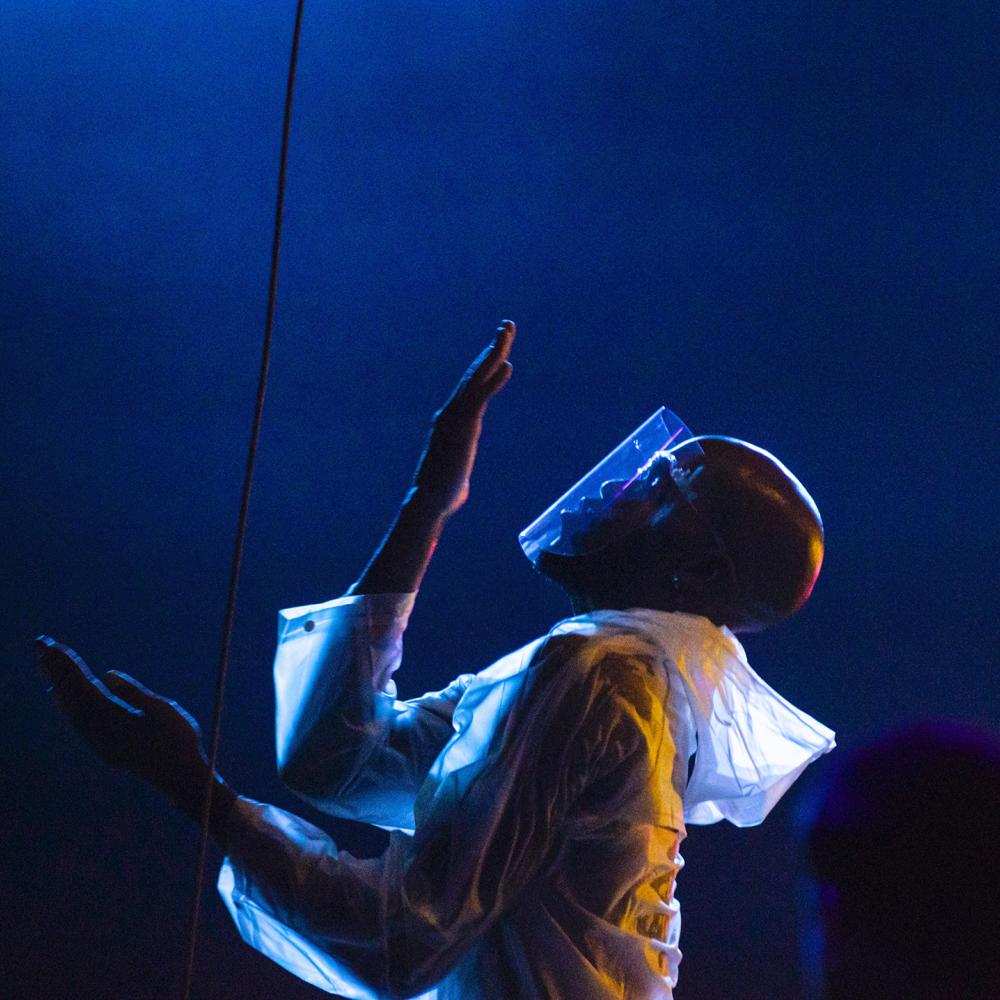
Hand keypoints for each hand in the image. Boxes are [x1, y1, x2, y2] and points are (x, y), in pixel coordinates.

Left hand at [37, 636, 214, 817]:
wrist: (179, 777)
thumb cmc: (179, 741)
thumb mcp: (164, 712)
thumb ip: (134, 693)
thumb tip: (107, 674)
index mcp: (114, 720)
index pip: (83, 686)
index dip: (68, 664)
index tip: (53, 645)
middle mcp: (99, 733)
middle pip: (71, 695)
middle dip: (57, 669)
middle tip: (41, 644)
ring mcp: (98, 741)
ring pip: (70, 708)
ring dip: (59, 683)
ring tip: (46, 662)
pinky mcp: (102, 746)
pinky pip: (75, 719)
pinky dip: (65, 702)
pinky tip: (59, 694)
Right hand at [411, 320, 514, 517]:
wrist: (428, 502)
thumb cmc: (440, 496)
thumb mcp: (454, 479)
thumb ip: (458, 474)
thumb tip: (458, 486)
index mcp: (450, 421)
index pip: (471, 388)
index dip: (485, 367)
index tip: (499, 351)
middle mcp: (450, 413)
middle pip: (475, 374)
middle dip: (492, 349)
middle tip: (506, 326)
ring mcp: (456, 417)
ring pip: (478, 377)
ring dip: (494, 353)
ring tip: (507, 332)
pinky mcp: (464, 426)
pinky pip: (481, 396)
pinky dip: (494, 380)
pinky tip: (507, 365)